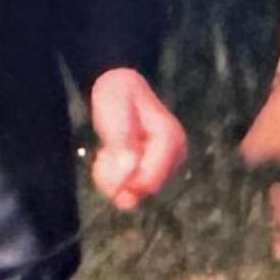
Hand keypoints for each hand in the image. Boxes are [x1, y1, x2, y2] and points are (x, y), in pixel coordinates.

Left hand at [86, 68, 186, 210]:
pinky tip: (112, 157)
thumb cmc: (118, 96)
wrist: (121, 88)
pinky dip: (119, 177)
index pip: (149, 181)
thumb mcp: (115, 112)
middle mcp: (176, 154)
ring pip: (138, 191)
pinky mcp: (159, 170)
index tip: (103, 158)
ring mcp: (170, 163)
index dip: (122, 181)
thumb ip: (122, 143)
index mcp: (169, 138)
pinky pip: (136, 188)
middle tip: (103, 153)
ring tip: (107, 151)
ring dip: (116, 177)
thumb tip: (129, 174)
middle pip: (144, 189)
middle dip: (117, 177)